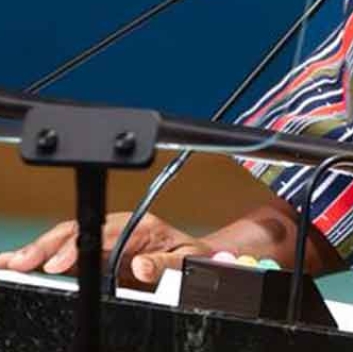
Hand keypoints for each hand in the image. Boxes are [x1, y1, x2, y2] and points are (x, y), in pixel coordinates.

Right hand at [0, 213, 214, 286]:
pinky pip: (63, 257)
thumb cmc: (191, 256)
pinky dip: (38, 260)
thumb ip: (166, 263)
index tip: (60, 263)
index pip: (105, 234)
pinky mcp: (94, 258)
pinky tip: (15, 263)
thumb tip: (141, 266)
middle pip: (77, 232)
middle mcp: (118, 230)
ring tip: (10, 263)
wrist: (194, 260)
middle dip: (46, 246)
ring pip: (63, 242)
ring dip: (35, 251)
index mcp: (141, 226)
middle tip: (21, 262)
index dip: (79, 248)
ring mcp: (103, 242)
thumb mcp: (188, 258)